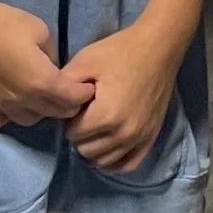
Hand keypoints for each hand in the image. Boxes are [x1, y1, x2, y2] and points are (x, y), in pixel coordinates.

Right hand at [0, 0, 90, 128]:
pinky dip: (17, 113)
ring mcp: (3, 109)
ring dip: (44, 111)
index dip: (85, 93)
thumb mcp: (38, 28)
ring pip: (33, 120)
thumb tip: (51, 66)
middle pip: (56, 113)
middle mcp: (25, 102)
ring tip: (44, 96)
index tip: (89, 86)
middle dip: (69, 104)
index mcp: (42, 82)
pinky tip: (16, 100)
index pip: (73, 98)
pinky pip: (8, 120)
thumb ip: (52, 53)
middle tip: (72, 92)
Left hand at [65, 18, 186, 171]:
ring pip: (104, 160)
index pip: (72, 134)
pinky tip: (109, 146)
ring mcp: (139, 138)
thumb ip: (63, 85)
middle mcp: (123, 134)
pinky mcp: (150, 137)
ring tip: (97, 126)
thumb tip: (54, 104)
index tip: (78, 104)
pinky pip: (128, 164)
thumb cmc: (119, 53)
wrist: (158, 48)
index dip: (70, 118)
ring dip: (95, 147)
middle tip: (86, 114)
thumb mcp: (84, 61)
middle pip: (85, 150)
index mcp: (105, 116)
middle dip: (80, 134)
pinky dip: (115, 160)